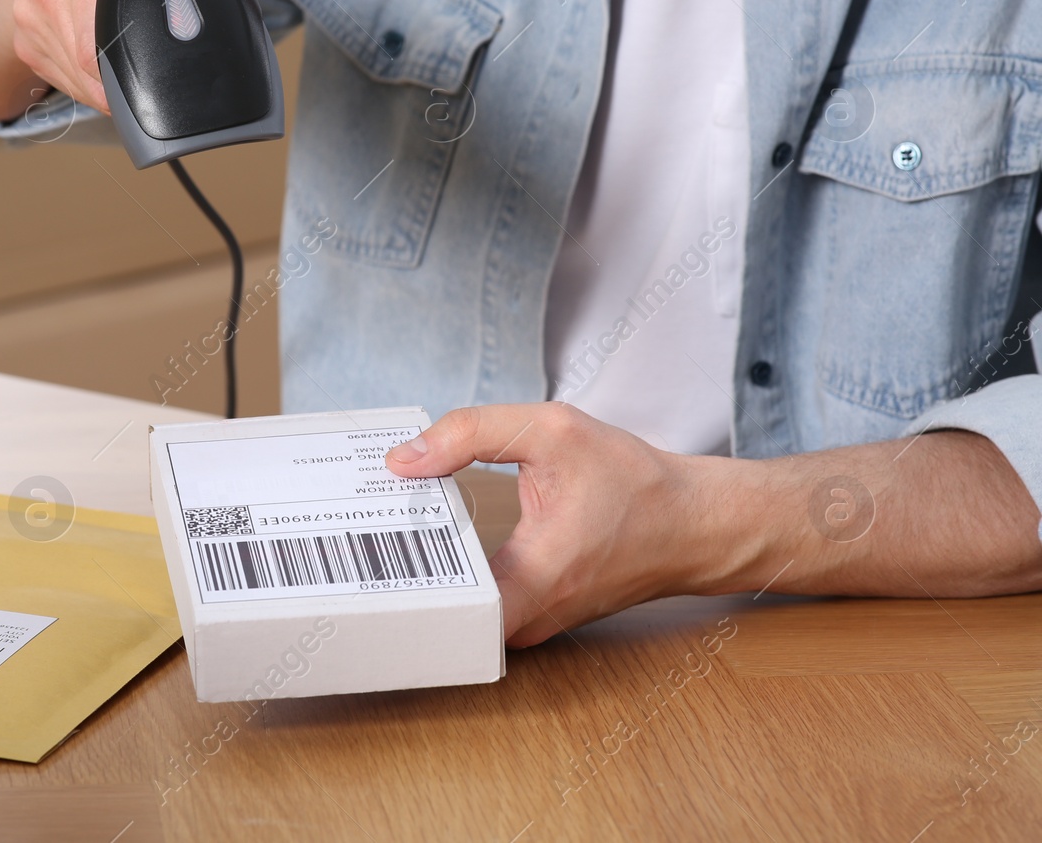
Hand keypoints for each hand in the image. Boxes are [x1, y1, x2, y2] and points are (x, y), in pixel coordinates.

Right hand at [8, 0, 234, 112]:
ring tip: (133, 58)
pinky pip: (62, 80)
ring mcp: (29, 13)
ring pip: (76, 81)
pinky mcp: (24, 38)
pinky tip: (106, 55)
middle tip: (158, 80)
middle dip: (129, 84)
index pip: (98, 40)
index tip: (154, 84)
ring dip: (108, 86)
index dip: (129, 73)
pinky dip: (89, 82)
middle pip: (89, 68)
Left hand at [385, 403, 723, 646]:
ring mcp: (531, 624)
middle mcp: (528, 617)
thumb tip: (404, 458)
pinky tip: (429, 532)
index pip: (441, 604)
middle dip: (397, 563)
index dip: (396, 571)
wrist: (695, 524)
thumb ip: (471, 434)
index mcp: (533, 578)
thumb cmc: (635, 482)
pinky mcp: (534, 616)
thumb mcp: (552, 431)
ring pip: (456, 607)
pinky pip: (479, 601)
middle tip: (362, 516)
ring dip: (424, 566)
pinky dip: (453, 569)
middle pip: (437, 606)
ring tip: (387, 520)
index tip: (365, 533)